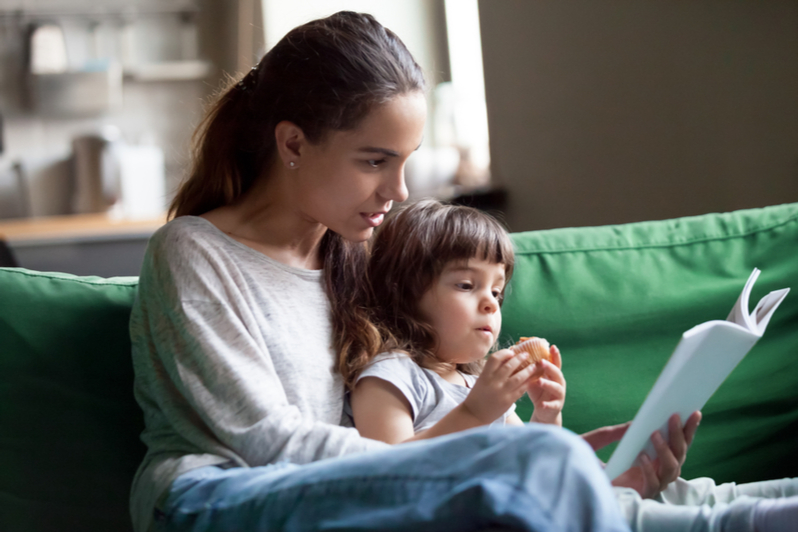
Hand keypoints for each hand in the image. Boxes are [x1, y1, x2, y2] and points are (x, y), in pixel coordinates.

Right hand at [463, 349, 539, 423]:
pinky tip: (532, 379)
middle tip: (527, 354)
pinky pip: (521, 389)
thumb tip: (508, 358)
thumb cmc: (479, 395)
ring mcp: (501, 392)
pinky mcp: (508, 401)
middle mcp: (493, 382)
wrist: (474, 414)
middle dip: (520, 358)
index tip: (512, 351)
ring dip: (528, 370)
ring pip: (518, 377)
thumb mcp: (482, 379)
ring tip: (534, 366)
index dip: (504, 352)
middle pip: (509, 366)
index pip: (495, 358)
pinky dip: (527, 383)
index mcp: (485, 375)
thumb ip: (493, 370)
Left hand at [528, 345, 564, 425]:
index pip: (555, 363)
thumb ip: (529, 369)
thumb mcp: (533, 379)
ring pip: (556, 388)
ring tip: (540, 381)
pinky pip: (553, 405)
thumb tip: (517, 356)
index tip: (552, 346)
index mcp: (553, 375)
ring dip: (548, 384)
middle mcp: (559, 383)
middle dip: (550, 367)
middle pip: (557, 373)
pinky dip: (548, 404)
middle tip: (541, 362)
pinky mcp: (556, 406)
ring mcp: (559, 394)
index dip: (555, 355)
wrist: (544, 411)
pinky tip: (542, 404)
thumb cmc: (538, 391)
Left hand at [587, 411, 701, 498]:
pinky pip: (653, 484)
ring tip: (654, 434)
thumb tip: (636, 423)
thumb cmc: (584, 461)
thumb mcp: (598, 441)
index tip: (694, 412)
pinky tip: (641, 457)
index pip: (676, 444)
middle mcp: (656, 472)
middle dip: (679, 435)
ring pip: (671, 469)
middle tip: (674, 417)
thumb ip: (615, 432)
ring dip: (665, 450)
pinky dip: (649, 470)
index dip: (687, 430)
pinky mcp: (641, 495)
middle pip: (679, 455)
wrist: (571, 480)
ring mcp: (650, 484)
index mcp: (652, 458)